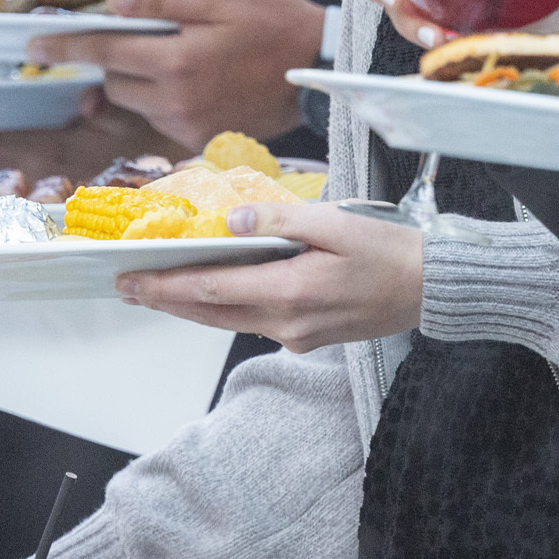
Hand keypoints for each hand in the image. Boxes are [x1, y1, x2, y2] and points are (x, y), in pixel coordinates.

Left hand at [33, 0, 324, 148]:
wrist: (319, 65)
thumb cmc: (272, 19)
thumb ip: (162, 2)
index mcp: (177, 60)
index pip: (103, 52)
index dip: (65, 46)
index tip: (32, 45)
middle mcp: (177, 101)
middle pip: (114, 82)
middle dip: (117, 58)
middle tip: (149, 33)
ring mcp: (189, 127)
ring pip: (136, 102)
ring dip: (142, 79)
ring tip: (182, 54)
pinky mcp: (201, 141)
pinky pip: (161, 118)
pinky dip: (165, 98)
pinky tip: (198, 79)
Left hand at [113, 201, 423, 350]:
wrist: (431, 289)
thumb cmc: (390, 251)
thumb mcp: (336, 222)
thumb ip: (279, 220)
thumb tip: (229, 223)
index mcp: (291, 292)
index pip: (210, 290)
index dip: (164, 286)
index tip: (129, 280)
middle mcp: (287, 322)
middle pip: (210, 314)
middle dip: (165, 300)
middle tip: (126, 288)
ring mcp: (297, 335)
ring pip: (229, 321)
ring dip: (191, 307)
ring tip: (157, 290)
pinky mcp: (307, 338)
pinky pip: (254, 322)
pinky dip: (226, 308)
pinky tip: (214, 293)